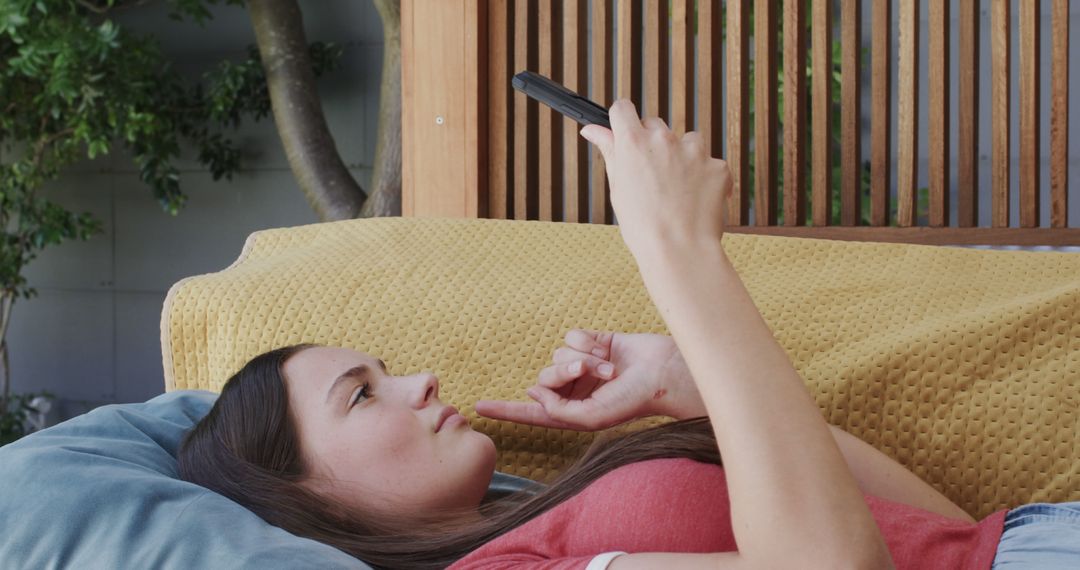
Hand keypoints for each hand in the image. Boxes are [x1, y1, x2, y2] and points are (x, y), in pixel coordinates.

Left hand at [474, 329, 704, 430]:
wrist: (662, 372)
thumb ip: (557, 411)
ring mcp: (584, 364)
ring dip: (582, 357)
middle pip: (545, 376)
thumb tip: (533, 392)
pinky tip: (607, 349)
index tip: (478, 408)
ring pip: (558, 353)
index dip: (505, 410)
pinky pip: (572, 336)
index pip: (531, 411)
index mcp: (572, 411)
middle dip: (563, 372)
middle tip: (590, 373)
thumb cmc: (632, 400)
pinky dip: (587, 341)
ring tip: (609, 367)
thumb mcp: (591, 418)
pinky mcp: (594, 342)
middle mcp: (575, 389)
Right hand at [579, 100, 730, 263]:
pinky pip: (711, 163)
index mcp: (633, 142)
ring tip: (678, 190)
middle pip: (655, 124)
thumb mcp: (618, 187)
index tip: (624, 131)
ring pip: (688, 140)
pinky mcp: (717, 166)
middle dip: (652, 144)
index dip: (622, 119)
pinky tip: (697, 200)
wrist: (678, 250)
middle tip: (652, 176)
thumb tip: (592, 130)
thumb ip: (609, 151)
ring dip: (683, 156)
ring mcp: (694, 151)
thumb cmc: (642, 225)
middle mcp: (663, 139)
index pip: (623, 108)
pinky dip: (706, 177)